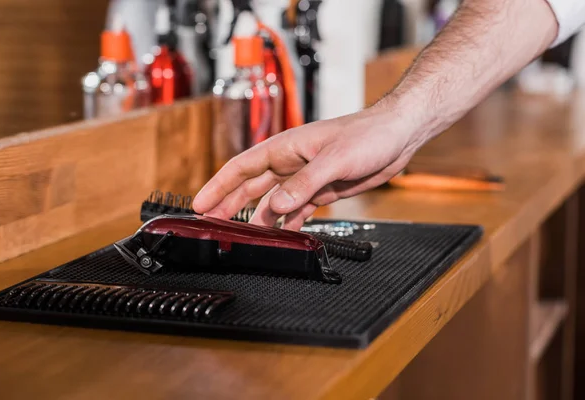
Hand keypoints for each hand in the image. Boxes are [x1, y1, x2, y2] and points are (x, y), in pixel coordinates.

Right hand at [193, 100, 427, 229]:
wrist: (396, 136)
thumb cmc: (367, 134)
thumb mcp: (334, 160)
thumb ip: (304, 184)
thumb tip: (277, 207)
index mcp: (285, 149)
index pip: (241, 167)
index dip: (218, 186)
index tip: (200, 204)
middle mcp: (290, 164)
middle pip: (251, 187)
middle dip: (229, 205)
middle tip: (211, 225)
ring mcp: (304, 178)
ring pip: (272, 202)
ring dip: (259, 219)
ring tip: (243, 237)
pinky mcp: (321, 190)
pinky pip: (296, 210)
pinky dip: (287, 223)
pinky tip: (281, 236)